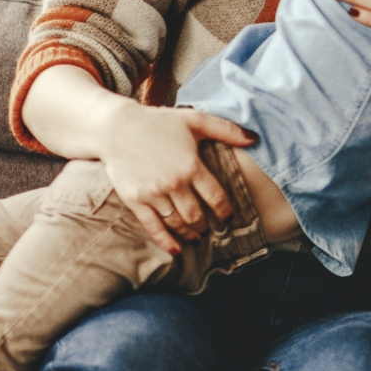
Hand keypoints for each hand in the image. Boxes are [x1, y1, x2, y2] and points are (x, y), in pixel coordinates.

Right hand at [97, 104, 257, 254]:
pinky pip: (153, 227)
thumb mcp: (194, 120)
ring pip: (177, 223)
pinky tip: (176, 250)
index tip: (227, 216)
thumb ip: (225, 130)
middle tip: (211, 229)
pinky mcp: (135, 200)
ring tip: (196, 236)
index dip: (224, 211)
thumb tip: (254, 138)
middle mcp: (174, 183)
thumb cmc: (158, 122)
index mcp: (192, 166)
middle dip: (207, 225)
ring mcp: (154, 194)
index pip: (216, 197)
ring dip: (190, 233)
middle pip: (197, 215)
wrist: (116, 127)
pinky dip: (165, 241)